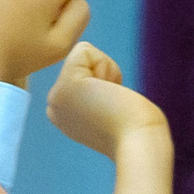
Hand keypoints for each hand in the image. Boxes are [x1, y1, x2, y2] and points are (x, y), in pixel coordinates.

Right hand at [46, 42, 170, 157]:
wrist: (140, 144)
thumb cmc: (138, 130)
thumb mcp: (110, 110)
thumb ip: (99, 98)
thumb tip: (104, 86)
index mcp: (63, 114)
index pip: (82, 72)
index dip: (105, 81)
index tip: (112, 108)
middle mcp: (54, 107)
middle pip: (81, 61)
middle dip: (103, 74)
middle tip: (112, 105)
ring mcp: (55, 97)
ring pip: (83, 55)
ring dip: (107, 71)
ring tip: (112, 102)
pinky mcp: (65, 86)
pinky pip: (84, 50)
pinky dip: (105, 65)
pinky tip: (110, 93)